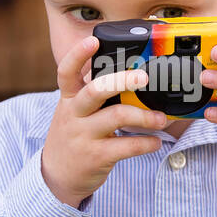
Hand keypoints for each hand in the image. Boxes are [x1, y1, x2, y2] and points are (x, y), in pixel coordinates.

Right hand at [41, 35, 168, 208]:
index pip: (66, 71)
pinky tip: (155, 142)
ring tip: (160, 118)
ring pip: (116, 117)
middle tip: (144, 77)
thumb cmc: (74, 136)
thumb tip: (129, 73)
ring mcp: (83, 136)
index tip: (93, 40)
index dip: (78, 54)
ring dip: (144, 116)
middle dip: (122, 81)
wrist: (55, 176)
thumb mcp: (75, 112)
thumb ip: (94, 94)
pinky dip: (145, 143)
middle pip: (96, 90)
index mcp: (69, 98)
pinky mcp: (96, 156)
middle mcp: (74, 114)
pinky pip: (125, 147)